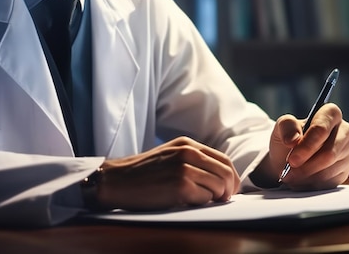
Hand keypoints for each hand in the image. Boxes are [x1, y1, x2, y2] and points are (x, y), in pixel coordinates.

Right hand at [95, 137, 240, 210]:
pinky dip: (200, 203)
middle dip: (228, 190)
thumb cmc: (142, 172)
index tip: (229, 189)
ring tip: (198, 200)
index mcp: (187, 144)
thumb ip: (193, 160)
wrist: (117, 180)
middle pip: (227, 173)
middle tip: (222, 199)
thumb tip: (222, 178)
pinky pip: (205, 198)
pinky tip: (186, 201)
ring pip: (219, 187)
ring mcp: (185, 168)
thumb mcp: (170, 155)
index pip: (224, 159)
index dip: (231, 177)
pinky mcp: (180, 186)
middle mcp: (188, 153)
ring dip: (214, 198)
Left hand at [252, 103, 348, 189]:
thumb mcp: (281, 128)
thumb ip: (286, 126)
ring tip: (291, 177)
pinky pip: (331, 181)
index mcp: (330, 114)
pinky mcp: (346, 169)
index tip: (292, 159)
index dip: (307, 145)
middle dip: (306, 166)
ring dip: (307, 176)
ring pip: (329, 169)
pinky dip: (312, 184)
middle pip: (329, 153)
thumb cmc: (287, 139)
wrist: (289, 159)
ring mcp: (347, 151)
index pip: (322, 128)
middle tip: (288, 173)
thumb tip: (294, 139)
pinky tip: (302, 181)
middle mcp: (344, 131)